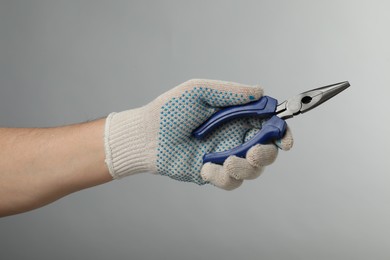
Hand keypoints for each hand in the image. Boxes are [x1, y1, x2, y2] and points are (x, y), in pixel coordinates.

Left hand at [104, 79, 292, 189]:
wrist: (147, 136)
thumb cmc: (170, 111)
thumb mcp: (199, 91)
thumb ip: (231, 93)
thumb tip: (260, 92)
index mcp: (236, 116)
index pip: (268, 124)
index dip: (281, 131)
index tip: (285, 139)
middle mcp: (234, 137)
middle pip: (266, 150)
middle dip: (266, 154)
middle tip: (254, 152)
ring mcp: (224, 156)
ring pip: (252, 170)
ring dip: (245, 167)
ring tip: (227, 161)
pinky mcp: (213, 173)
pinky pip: (230, 182)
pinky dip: (222, 176)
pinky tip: (205, 167)